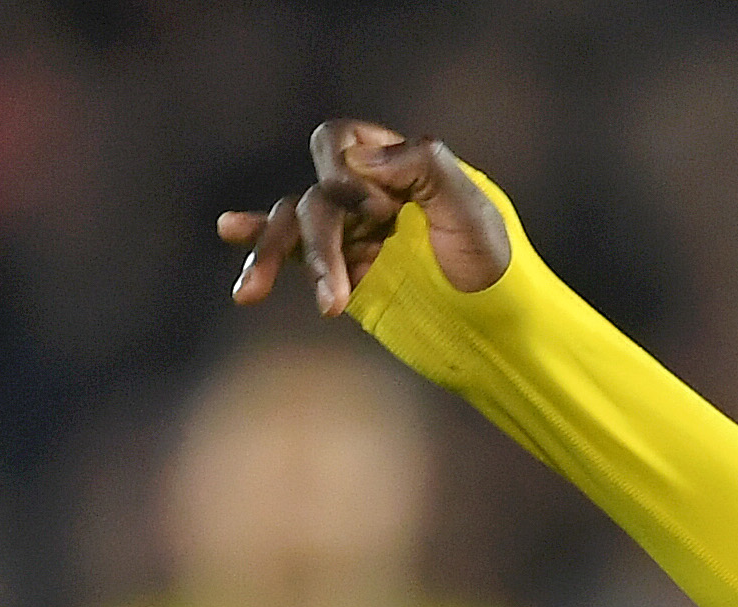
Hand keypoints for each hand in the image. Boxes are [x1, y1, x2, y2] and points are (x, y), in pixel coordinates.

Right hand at [218, 121, 509, 315]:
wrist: (507, 335)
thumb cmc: (500, 270)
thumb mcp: (473, 212)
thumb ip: (423, 167)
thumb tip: (358, 159)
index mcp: (400, 165)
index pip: (341, 140)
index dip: (343, 171)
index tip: (379, 213)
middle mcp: (373, 194)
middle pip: (316, 192)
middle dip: (320, 242)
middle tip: (339, 292)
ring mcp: (358, 234)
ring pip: (298, 224)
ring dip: (278, 256)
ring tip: (251, 290)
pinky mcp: (349, 275)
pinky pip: (297, 254)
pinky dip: (263, 246)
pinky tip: (230, 234)